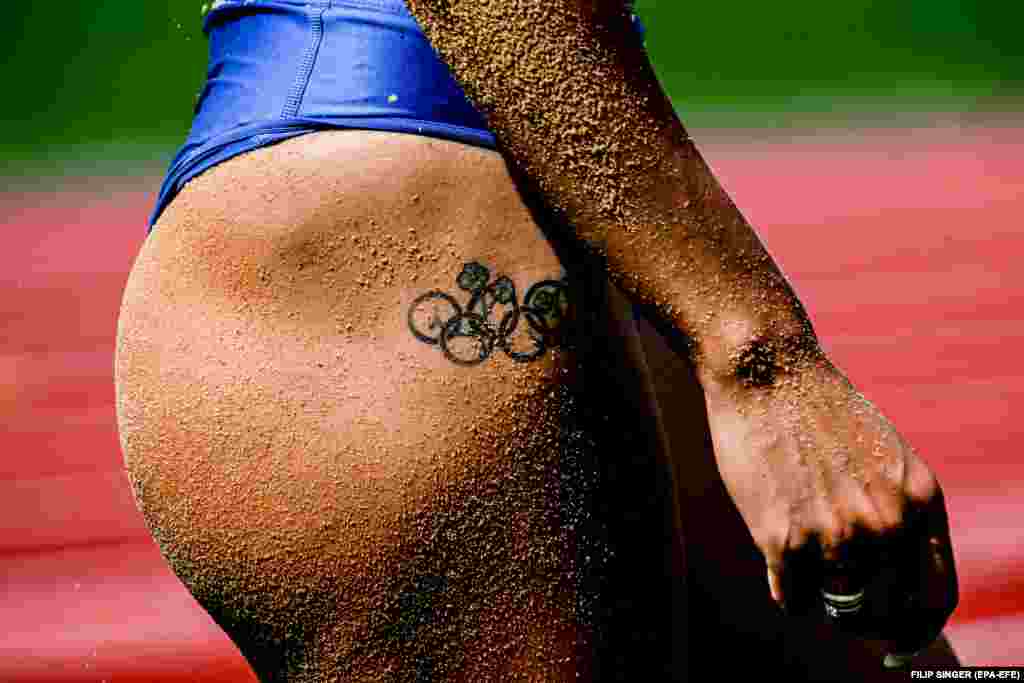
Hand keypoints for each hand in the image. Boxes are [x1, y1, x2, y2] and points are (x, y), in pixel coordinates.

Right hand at [702, 357, 957, 655]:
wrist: (767, 374)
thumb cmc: (818, 412)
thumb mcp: (883, 457)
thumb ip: (898, 512)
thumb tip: (892, 578)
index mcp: (921, 501)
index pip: (937, 596)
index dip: (918, 628)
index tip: (897, 641)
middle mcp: (887, 525)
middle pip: (887, 615)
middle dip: (864, 619)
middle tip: (839, 605)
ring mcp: (836, 535)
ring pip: (838, 612)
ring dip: (821, 597)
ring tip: (803, 559)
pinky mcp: (784, 540)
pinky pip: (792, 601)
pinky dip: (785, 586)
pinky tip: (777, 550)